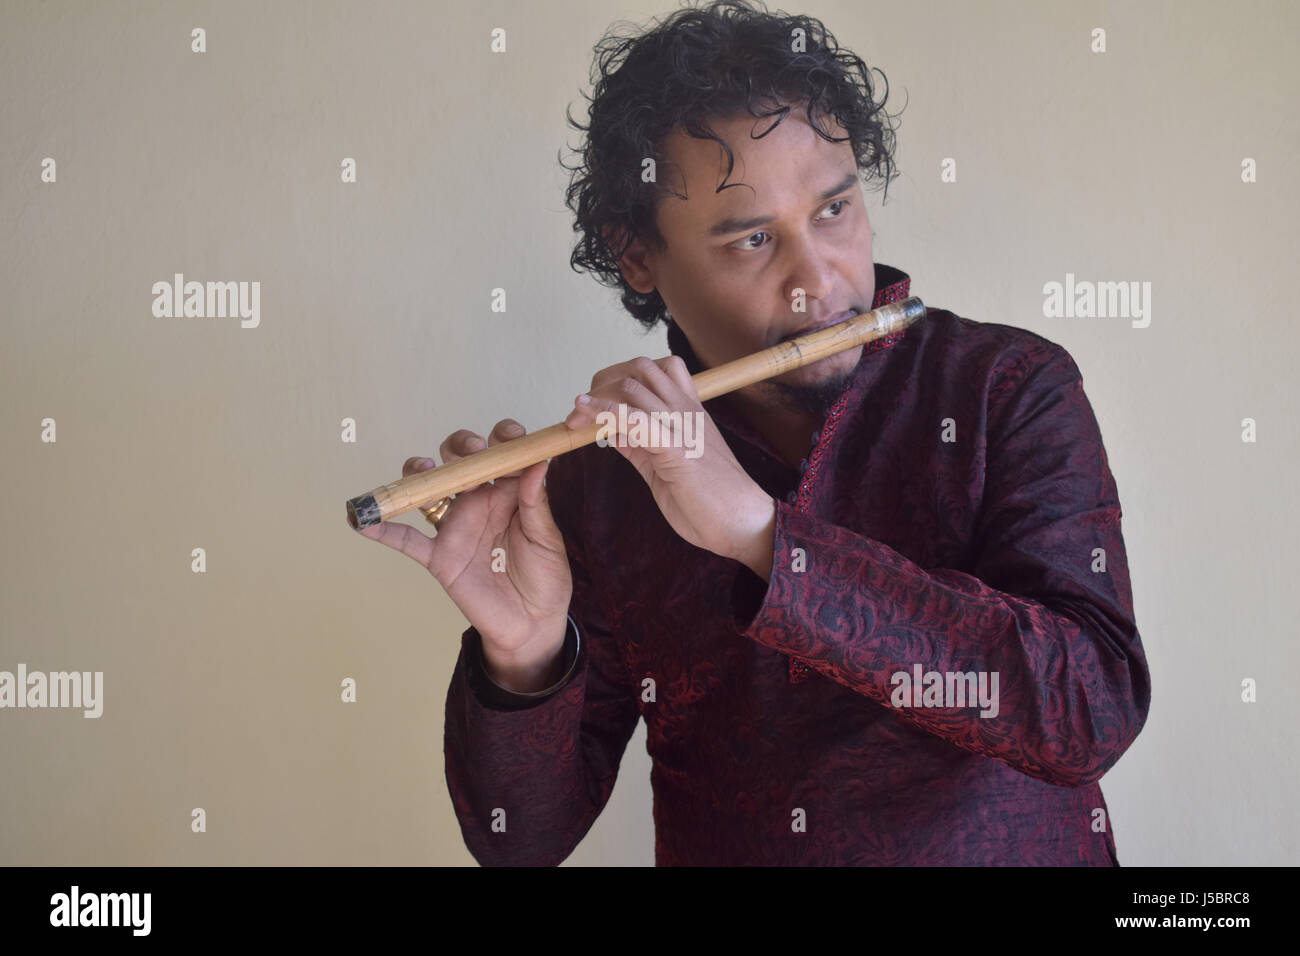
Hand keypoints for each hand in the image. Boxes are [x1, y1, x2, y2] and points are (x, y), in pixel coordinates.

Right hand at [352, 420, 573, 689]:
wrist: (532, 624)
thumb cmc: (546, 577)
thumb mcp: (547, 539)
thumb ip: (537, 503)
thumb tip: (538, 463)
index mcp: (509, 492)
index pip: (500, 451)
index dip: (502, 436)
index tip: (510, 435)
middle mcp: (478, 501)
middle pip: (458, 459)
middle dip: (460, 446)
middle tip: (475, 453)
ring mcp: (456, 527)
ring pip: (427, 489)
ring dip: (420, 473)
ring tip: (428, 471)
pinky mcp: (440, 556)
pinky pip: (406, 540)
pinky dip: (383, 530)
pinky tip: (362, 520)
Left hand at [564, 355, 775, 578]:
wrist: (744, 524)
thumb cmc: (710, 501)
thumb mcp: (666, 466)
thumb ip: (641, 446)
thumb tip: (613, 432)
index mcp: (689, 412)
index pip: (653, 370)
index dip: (617, 379)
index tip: (591, 405)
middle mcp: (686, 410)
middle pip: (639, 368)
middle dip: (603, 381)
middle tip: (579, 412)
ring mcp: (683, 426)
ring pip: (634, 386)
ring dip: (597, 397)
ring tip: (575, 418)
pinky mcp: (676, 449)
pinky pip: (636, 419)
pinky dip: (605, 412)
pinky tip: (584, 416)